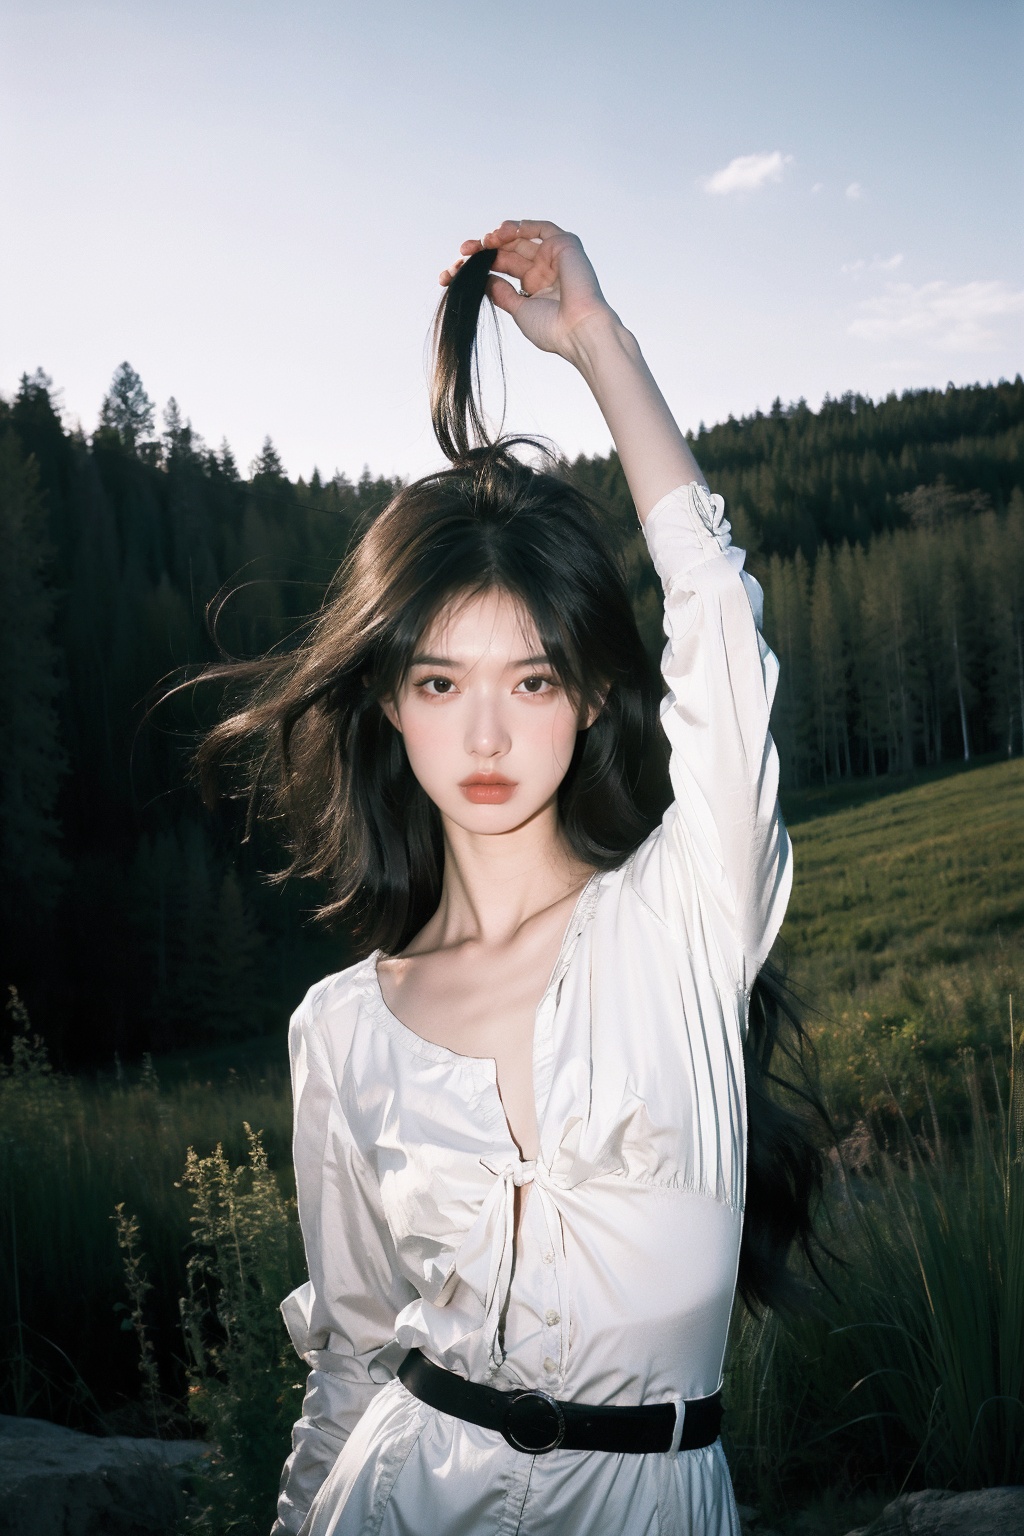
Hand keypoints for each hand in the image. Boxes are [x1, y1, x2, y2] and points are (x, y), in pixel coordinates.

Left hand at [439, 220, 615, 365]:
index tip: (448, 276)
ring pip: (520, 237)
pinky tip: (503, 232)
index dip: (474, 268)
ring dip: (499, 236)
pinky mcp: (565, 245)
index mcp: (532, 287)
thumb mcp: (518, 310)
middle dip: (482, 251)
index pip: (498, 269)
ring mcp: (554, 256)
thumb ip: (500, 292)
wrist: (579, 331)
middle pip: (506, 252)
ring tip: (482, 242)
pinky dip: (522, 226)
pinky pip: (542, 228)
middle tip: (462, 253)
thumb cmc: (553, 329)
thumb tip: (481, 279)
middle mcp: (543, 270)